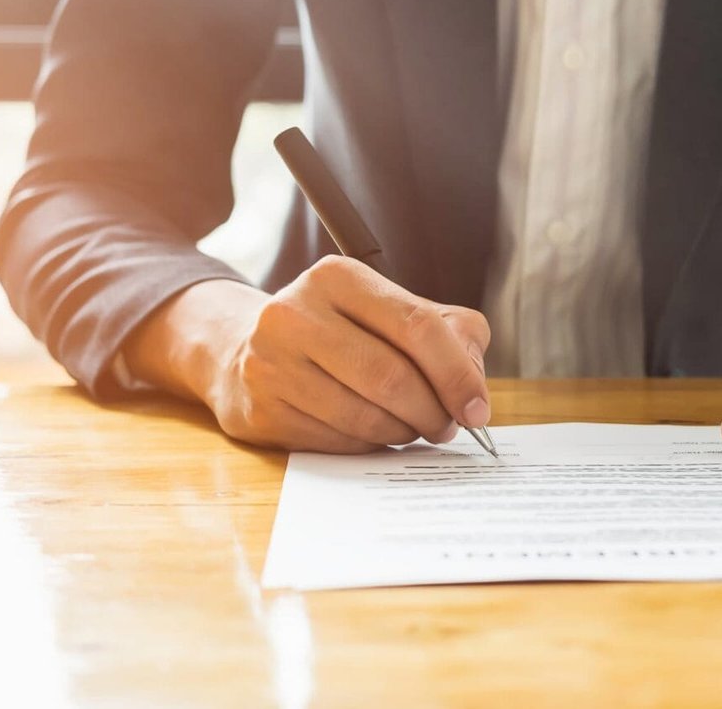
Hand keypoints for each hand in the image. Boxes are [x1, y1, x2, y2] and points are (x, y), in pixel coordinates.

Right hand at [126, 259, 491, 452]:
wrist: (243, 348)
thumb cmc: (341, 331)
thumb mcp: (391, 311)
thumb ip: (450, 334)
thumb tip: (474, 388)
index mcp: (337, 277)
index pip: (417, 326)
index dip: (457, 375)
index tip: (478, 409)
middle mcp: (295, 313)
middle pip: (391, 377)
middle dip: (433, 411)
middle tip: (448, 427)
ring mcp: (270, 363)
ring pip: (364, 415)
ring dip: (404, 432)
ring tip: (413, 428)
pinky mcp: (258, 410)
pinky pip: (336, 441)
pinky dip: (368, 444)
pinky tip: (373, 433)